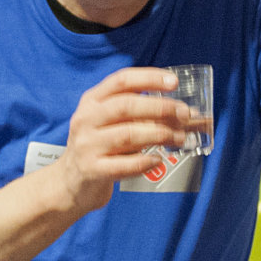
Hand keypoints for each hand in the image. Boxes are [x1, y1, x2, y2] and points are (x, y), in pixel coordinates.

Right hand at [54, 68, 192, 212]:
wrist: (70, 182)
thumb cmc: (101, 147)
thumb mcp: (112, 123)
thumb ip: (143, 115)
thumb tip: (191, 115)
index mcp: (93, 100)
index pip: (121, 80)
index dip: (149, 78)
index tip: (174, 82)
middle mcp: (86, 119)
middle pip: (125, 106)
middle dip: (160, 108)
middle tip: (185, 114)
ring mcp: (87, 145)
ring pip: (127, 134)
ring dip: (159, 134)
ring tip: (180, 138)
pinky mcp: (92, 170)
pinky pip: (123, 165)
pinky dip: (144, 162)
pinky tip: (158, 160)